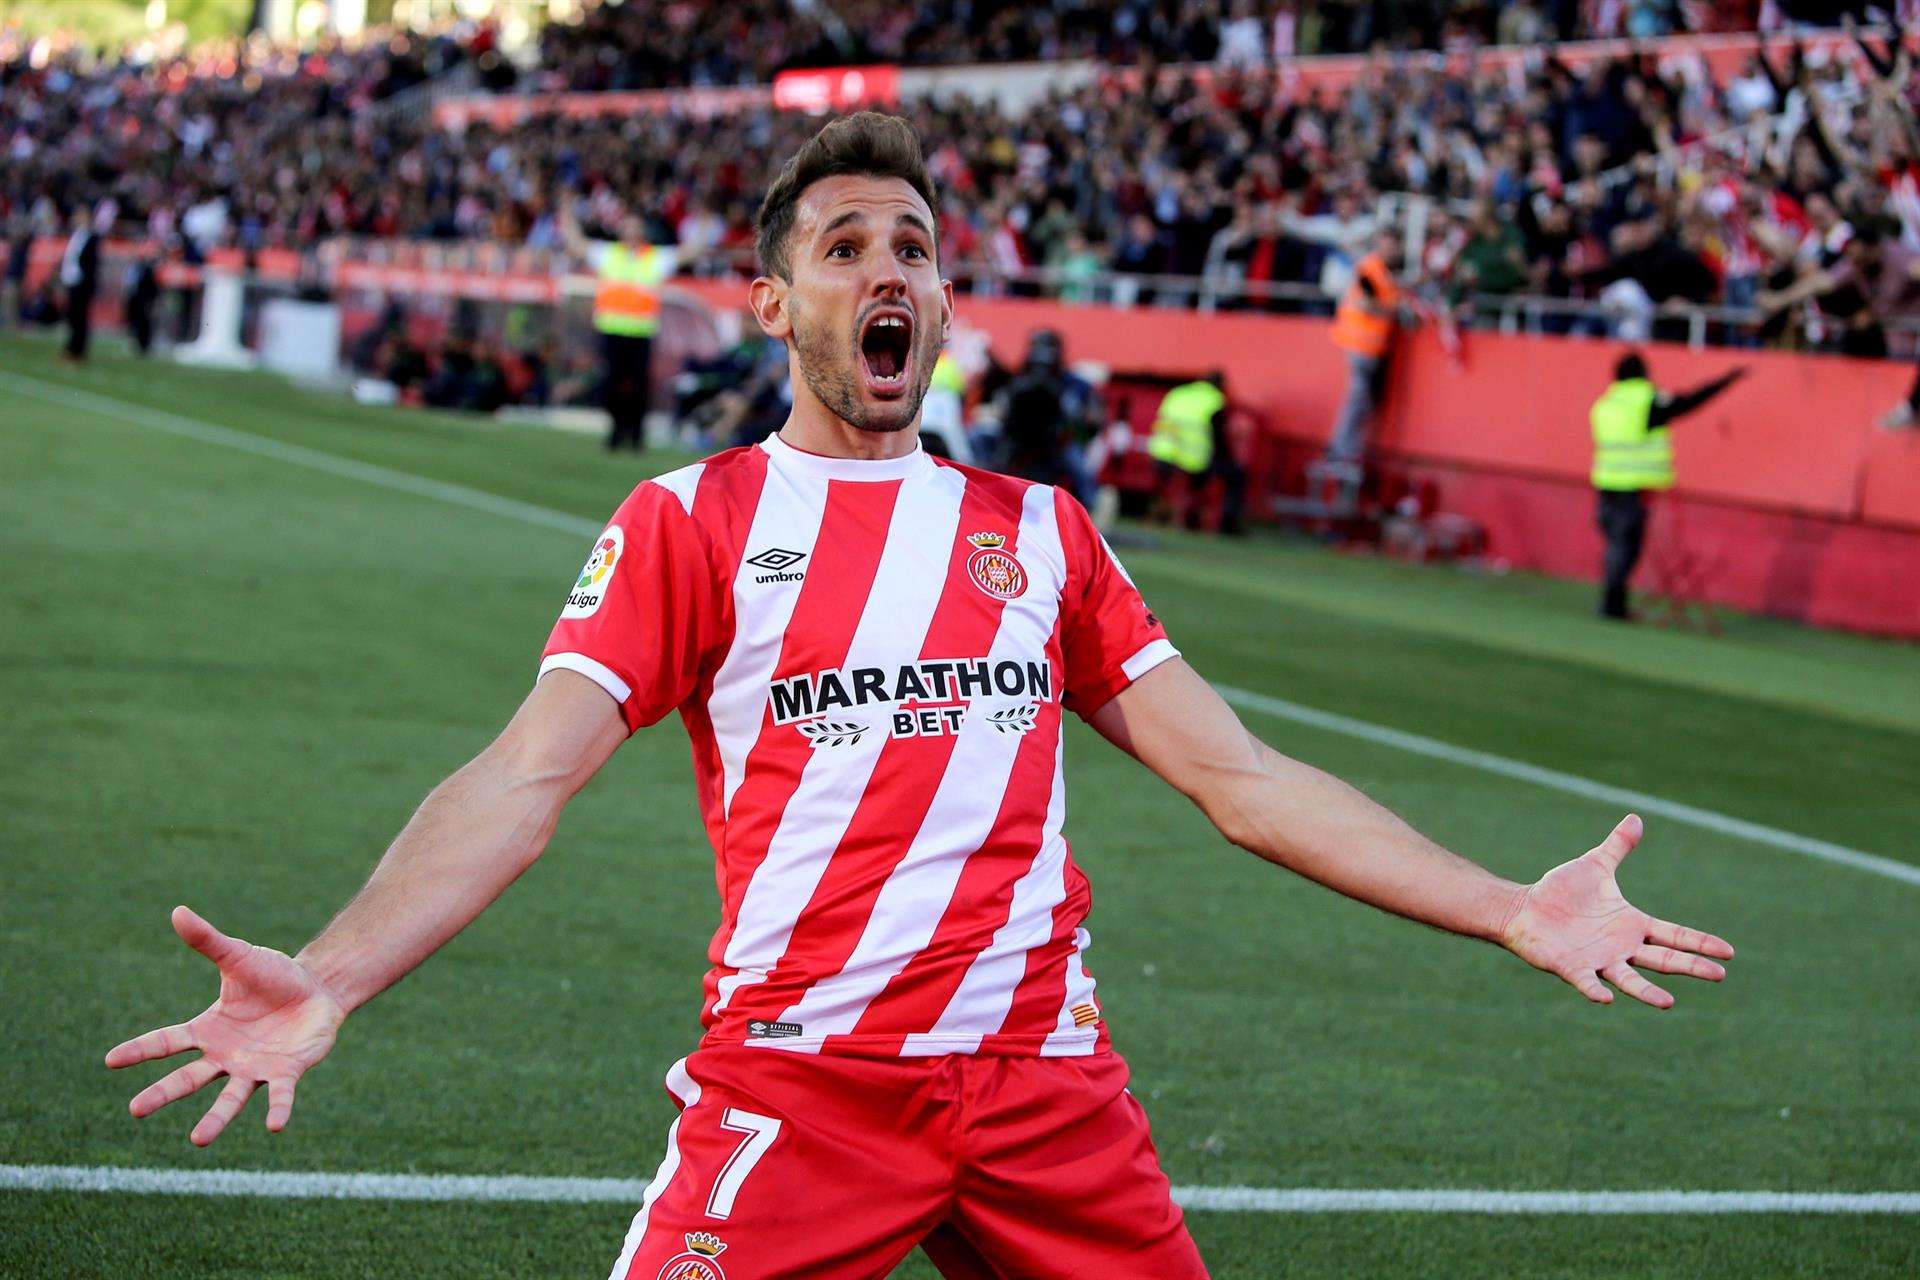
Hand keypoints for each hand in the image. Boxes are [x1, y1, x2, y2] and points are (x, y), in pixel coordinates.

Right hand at [105, 906, 345, 1144]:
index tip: (110, 1060)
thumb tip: (178, 911)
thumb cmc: (273, 975)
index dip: (139, 1050)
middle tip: (135, 1110)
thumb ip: (208, 941)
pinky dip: (276, 1110)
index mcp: (207, 1029)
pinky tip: (273, 1127)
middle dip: (162, 1094)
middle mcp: (224, 1055)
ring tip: (198, 1141)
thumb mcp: (239, 956)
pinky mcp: (285, 1073)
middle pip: (187, 1079)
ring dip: (215, 1120)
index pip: (166, 1041)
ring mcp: (253, 1068)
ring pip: (229, 1099)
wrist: (317, 988)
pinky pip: (279, 1096)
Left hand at [1499, 815, 1733, 1008]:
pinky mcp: (1571, 968)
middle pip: (1663, 959)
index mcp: (1632, 925)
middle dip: (1690, 967)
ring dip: (1647, 992)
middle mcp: (1621, 947)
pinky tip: (1607, 998)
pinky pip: (1587, 982)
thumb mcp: (1595, 865)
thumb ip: (1617, 846)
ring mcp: (1597, 960)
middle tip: (1719, 975)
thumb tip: (1636, 818)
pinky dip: (1596, 990)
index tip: (1728, 952)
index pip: (1674, 934)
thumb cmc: (1561, 891)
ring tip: (1668, 1003)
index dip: (1700, 942)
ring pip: (1629, 979)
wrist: (1524, 908)